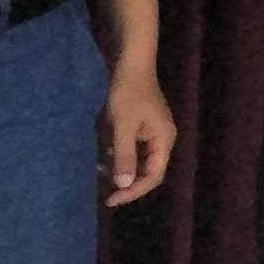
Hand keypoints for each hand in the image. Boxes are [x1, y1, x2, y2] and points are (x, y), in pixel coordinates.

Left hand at [101, 63, 177, 202]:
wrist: (130, 65)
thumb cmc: (127, 94)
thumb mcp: (122, 126)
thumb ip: (124, 156)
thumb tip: (123, 185)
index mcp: (164, 141)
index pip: (153, 176)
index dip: (133, 191)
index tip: (111, 199)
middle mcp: (162, 140)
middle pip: (147, 171)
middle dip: (126, 182)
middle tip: (104, 193)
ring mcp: (153, 133)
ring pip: (138, 161)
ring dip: (120, 168)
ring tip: (100, 171)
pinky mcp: (143, 127)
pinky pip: (133, 149)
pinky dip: (119, 154)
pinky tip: (104, 152)